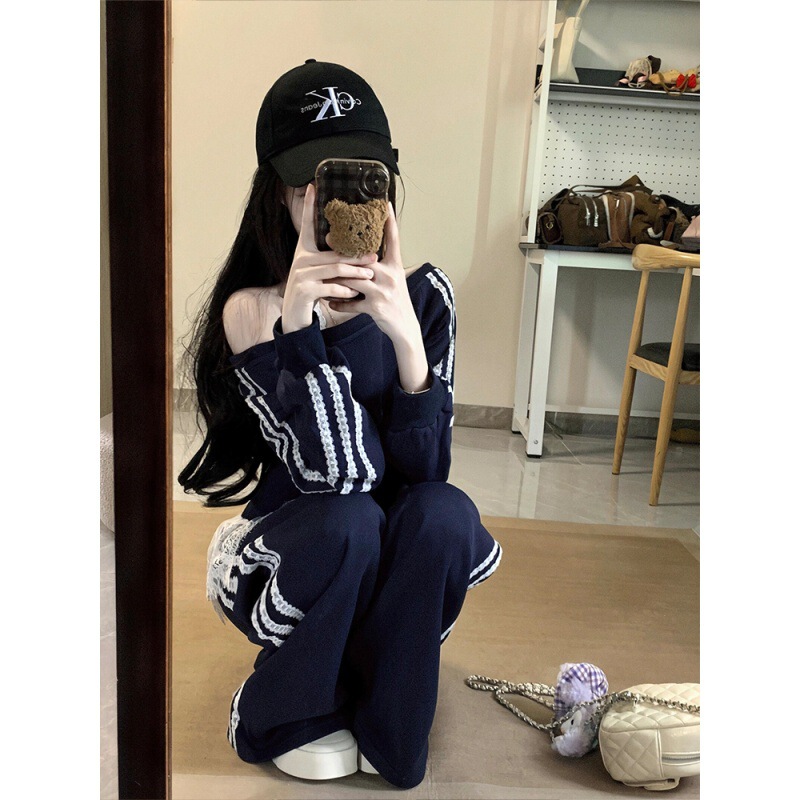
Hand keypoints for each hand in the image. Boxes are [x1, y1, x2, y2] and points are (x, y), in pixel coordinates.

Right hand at [282, 183, 377, 332]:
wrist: (294, 316)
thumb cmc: (311, 292)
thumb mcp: (318, 272)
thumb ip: (329, 260)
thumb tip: (352, 249)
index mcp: (303, 252)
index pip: (306, 225)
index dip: (308, 206)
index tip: (312, 187)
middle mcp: (300, 260)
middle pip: (334, 253)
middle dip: (356, 255)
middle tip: (375, 256)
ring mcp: (301, 275)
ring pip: (335, 269)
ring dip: (355, 273)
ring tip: (370, 275)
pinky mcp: (304, 291)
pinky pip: (330, 287)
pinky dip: (344, 291)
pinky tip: (354, 293)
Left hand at [328, 201, 418, 342]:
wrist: (405, 327)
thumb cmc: (396, 301)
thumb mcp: (394, 280)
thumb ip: (380, 266)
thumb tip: (363, 253)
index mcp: (395, 266)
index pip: (393, 240)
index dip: (390, 221)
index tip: (385, 204)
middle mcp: (390, 276)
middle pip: (364, 258)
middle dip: (344, 250)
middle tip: (327, 238)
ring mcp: (382, 292)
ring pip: (353, 279)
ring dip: (336, 278)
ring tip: (322, 274)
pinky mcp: (375, 308)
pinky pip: (352, 303)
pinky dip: (340, 303)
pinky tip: (330, 302)